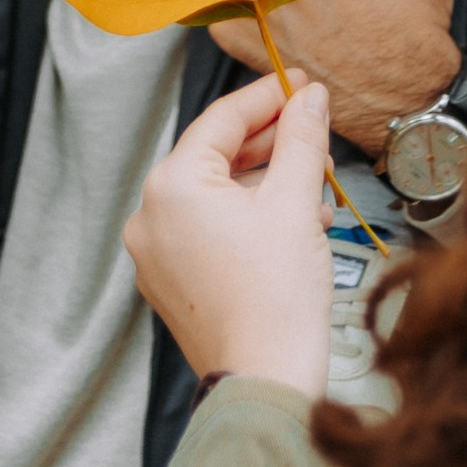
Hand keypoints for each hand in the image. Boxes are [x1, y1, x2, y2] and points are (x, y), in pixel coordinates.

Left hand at [125, 75, 333, 398]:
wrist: (265, 383)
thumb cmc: (276, 300)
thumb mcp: (296, 202)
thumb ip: (301, 138)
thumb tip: (310, 99)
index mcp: (171, 187)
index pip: (222, 120)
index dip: (269, 97)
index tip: (303, 83)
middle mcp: (150, 216)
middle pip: (217, 157)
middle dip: (272, 145)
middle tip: (315, 132)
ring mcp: (156, 254)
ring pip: (217, 196)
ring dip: (267, 186)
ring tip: (316, 193)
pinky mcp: (171, 284)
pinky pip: (209, 231)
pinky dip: (249, 220)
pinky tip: (293, 224)